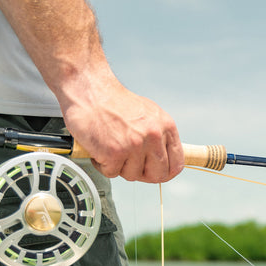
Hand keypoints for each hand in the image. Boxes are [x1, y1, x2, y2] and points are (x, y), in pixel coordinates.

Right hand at [60, 75, 183, 182]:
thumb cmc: (113, 101)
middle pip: (157, 175)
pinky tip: (99, 148)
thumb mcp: (148, 113)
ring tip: (110, 147)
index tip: (156, 173)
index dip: (165, 173)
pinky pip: (112, 173)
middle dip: (142, 174)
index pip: (176, 163)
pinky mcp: (114, 152)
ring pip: (132, 175)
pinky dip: (102, 164)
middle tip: (129, 164)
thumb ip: (159, 136)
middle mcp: (153, 136)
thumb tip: (163, 159)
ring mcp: (135, 145)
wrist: (89, 90)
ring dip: (119, 167)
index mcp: (165, 126)